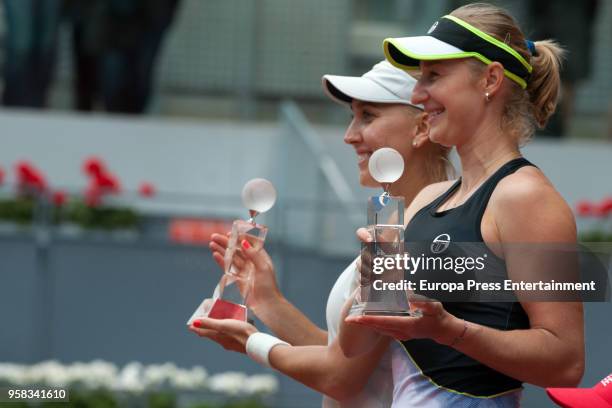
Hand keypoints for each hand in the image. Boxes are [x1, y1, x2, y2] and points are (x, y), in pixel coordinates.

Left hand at [189, 317, 257, 352]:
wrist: (255, 343)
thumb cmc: (239, 332)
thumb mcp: (223, 325)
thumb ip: (209, 323)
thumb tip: (194, 323)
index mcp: (217, 337)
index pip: (203, 332)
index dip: (196, 328)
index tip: (190, 325)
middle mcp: (222, 342)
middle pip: (210, 335)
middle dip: (204, 330)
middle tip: (199, 325)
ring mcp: (230, 344)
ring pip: (219, 337)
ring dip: (214, 332)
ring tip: (213, 326)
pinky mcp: (238, 343)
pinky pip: (227, 338)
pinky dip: (223, 333)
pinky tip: (229, 331)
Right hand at [210, 232, 282, 313]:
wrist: (266, 305)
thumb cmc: (269, 287)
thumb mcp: (263, 268)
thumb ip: (253, 255)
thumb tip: (244, 243)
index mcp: (260, 257)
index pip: (248, 243)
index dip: (239, 237)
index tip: (230, 233)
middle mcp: (251, 262)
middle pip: (237, 249)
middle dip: (226, 242)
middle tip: (214, 237)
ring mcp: (244, 270)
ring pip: (231, 257)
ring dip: (221, 250)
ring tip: (211, 244)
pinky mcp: (237, 278)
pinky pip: (228, 267)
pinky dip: (221, 261)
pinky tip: (215, 255)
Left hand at [344, 300, 461, 344]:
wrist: (443, 330)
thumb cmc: (438, 316)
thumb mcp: (433, 307)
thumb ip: (423, 302)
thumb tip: (410, 297)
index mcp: (407, 325)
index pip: (383, 322)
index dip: (369, 320)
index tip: (356, 318)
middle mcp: (401, 332)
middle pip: (377, 327)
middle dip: (362, 323)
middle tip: (347, 319)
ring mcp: (401, 335)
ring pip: (379, 330)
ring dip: (367, 325)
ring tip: (354, 320)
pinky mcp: (401, 334)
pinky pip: (384, 331)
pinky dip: (375, 326)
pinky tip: (368, 321)